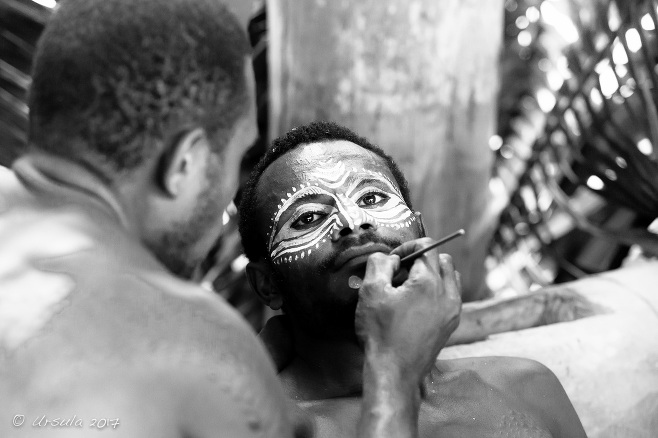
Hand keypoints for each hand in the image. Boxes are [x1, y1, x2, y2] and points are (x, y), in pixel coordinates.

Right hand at [355, 237, 461, 381]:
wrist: (394, 371)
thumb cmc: (381, 333)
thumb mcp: (370, 292)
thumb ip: (379, 264)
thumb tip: (390, 258)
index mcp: (428, 282)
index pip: (426, 247)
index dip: (407, 248)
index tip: (393, 261)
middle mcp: (447, 294)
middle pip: (442, 259)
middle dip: (422, 260)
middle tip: (401, 274)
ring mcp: (452, 310)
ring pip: (451, 277)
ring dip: (434, 274)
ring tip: (411, 288)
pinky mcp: (451, 324)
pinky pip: (451, 295)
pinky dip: (438, 291)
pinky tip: (418, 304)